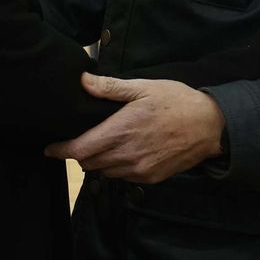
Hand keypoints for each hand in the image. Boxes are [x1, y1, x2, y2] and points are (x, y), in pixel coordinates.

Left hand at [43, 73, 225, 183]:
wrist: (210, 127)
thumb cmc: (176, 102)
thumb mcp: (143, 87)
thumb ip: (110, 88)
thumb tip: (83, 81)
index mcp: (120, 132)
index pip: (79, 150)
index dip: (60, 151)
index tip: (49, 148)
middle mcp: (126, 156)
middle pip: (87, 163)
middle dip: (78, 154)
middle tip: (76, 140)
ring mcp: (138, 170)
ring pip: (104, 172)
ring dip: (97, 161)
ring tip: (100, 144)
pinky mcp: (150, 178)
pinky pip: (122, 177)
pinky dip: (115, 167)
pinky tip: (122, 152)